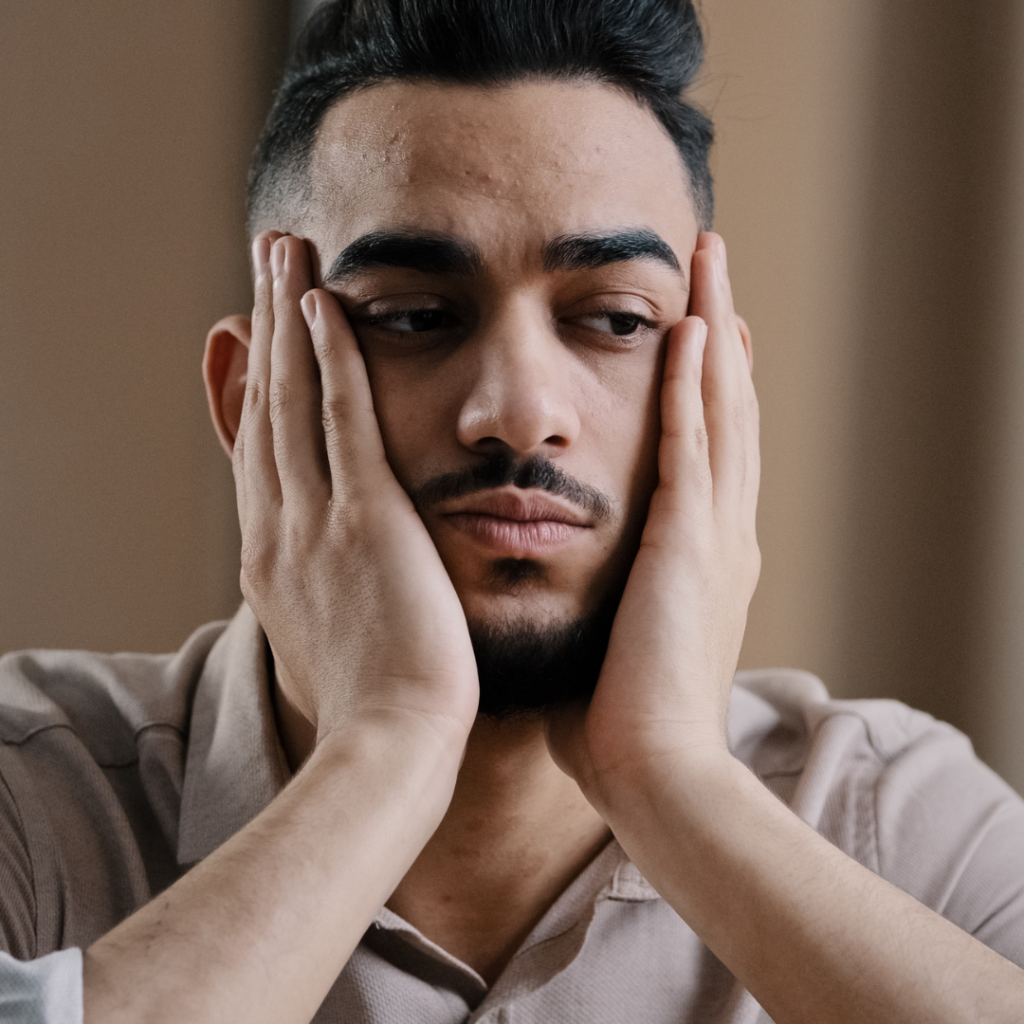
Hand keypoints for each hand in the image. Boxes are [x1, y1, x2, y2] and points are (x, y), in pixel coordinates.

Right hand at [234, 232, 478, 747]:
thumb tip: (338, 591)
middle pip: (263, 411)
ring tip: (283, 250)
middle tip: (259, 264)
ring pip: (292, 400)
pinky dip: (331, 358)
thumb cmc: (376, 716)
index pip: (256, 455)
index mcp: (272, 565)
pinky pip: (342, 420)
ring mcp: (314, 523)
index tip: (252, 337)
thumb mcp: (329, 653)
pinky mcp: (365, 521)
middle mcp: (278, 532)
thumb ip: (327, 607)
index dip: (250, 388)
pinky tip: (327, 303)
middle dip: (261, 332)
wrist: (390, 753)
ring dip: (286, 319)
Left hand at [546, 232, 759, 795]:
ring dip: (716, 331)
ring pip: (721, 409)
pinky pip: (697, 446)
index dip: (707, 386)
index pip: (706, 450)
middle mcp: (720, 533)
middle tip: (715, 272)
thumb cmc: (621, 724)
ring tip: (714, 264)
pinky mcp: (695, 545)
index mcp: (698, 557)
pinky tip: (696, 330)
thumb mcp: (613, 643)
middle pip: (725, 411)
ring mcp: (715, 535)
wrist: (654, 778)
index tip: (698, 332)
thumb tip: (543, 592)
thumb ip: (593, 604)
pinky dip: (699, 386)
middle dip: (720, 336)